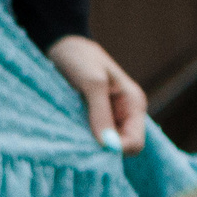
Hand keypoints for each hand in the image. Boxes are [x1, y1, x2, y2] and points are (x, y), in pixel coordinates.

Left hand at [46, 35, 147, 154]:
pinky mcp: (91, 119)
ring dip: (88, 145)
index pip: (135, 143)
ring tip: (69, 135)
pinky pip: (90, 139)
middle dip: (102, 150)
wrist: (61, 46)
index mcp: (133, 104)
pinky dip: (80, 140)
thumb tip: (108, 145)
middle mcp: (124, 115)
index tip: (91, 146)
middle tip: (76, 141)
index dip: (116, 150)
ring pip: (103, 146)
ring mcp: (108, 118)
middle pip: (120, 149)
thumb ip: (100, 113)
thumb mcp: (92, 82)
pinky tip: (67, 134)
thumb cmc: (79, 58)